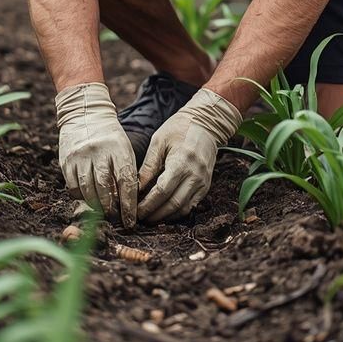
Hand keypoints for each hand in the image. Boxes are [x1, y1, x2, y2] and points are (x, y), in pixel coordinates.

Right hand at [55, 82, 137, 227]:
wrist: (85, 113)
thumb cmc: (110, 137)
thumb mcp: (124, 149)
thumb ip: (126, 173)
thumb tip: (127, 204)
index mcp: (118, 148)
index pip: (125, 180)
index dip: (128, 204)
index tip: (131, 221)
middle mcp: (98, 151)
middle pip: (105, 187)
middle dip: (111, 208)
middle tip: (115, 218)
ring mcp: (80, 155)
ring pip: (87, 189)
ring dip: (96, 205)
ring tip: (103, 212)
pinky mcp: (66, 160)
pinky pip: (73, 186)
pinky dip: (81, 197)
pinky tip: (88, 199)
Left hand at [137, 88, 242, 222]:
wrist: (207, 122)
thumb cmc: (179, 128)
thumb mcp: (159, 141)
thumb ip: (148, 166)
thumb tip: (136, 187)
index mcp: (181, 162)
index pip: (162, 191)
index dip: (148, 205)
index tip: (136, 211)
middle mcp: (195, 175)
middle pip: (173, 204)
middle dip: (155, 215)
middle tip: (140, 218)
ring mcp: (203, 181)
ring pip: (183, 208)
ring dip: (166, 217)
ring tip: (150, 218)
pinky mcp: (206, 185)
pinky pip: (192, 205)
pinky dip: (178, 212)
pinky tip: (165, 212)